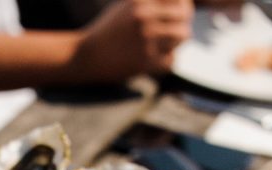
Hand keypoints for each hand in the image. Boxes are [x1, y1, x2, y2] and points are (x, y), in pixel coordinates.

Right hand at [74, 0, 193, 80]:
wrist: (86, 56)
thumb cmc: (109, 30)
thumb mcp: (126, 6)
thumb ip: (152, 2)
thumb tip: (182, 3)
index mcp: (139, 2)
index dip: (184, 4)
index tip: (181, 11)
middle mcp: (143, 18)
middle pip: (184, 15)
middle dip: (183, 21)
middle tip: (176, 29)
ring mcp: (145, 41)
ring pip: (182, 36)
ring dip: (177, 40)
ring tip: (167, 43)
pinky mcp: (145, 62)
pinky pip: (172, 59)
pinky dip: (167, 59)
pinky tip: (156, 57)